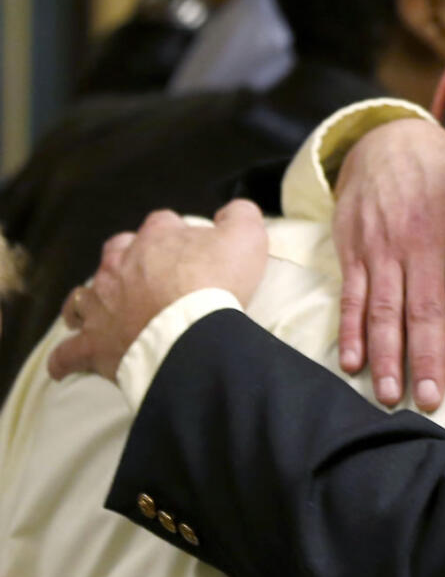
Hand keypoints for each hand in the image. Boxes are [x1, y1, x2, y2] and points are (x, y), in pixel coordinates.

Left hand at [48, 201, 267, 382]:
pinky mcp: (93, 343)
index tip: (193, 250)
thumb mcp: (246, 238)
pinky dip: (67, 358)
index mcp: (156, 239)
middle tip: (151, 279)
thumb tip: (233, 211)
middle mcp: (120, 265)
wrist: (191, 335)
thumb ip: (240, 216)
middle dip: (128, 262)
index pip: (163, 223)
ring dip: (94, 301)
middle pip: (116, 253)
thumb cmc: (217, 285)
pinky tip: (66, 365)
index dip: (177, 234)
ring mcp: (102, 304)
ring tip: (106, 312)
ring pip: (85, 296)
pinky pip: (69, 352)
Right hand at [332, 119, 444, 410]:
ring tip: (389, 394)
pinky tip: (352, 362)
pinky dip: (349, 332)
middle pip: (425, 308)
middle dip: (425, 358)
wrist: (393, 138)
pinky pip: (351, 296)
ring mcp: (384, 245)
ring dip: (386, 356)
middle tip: (427, 401)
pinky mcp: (354, 247)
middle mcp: (423, 239)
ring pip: (384, 309)